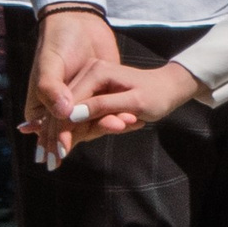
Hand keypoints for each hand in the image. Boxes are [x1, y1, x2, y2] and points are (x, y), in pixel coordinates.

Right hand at [22, 7, 118, 168]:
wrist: (79, 22)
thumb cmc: (57, 41)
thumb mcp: (49, 65)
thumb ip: (52, 90)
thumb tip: (64, 113)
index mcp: (41, 106)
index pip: (53, 129)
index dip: (65, 137)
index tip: (80, 143)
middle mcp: (61, 109)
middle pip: (78, 130)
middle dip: (99, 128)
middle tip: (119, 124)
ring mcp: (81, 105)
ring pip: (96, 124)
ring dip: (112, 122)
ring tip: (131, 118)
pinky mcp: (98, 99)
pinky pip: (108, 115)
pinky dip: (120, 117)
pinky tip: (136, 118)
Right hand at [75, 57, 204, 144]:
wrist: (169, 88)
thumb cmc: (157, 95)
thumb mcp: (134, 102)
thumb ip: (103, 107)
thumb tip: (72, 116)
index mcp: (96, 73)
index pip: (69, 105)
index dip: (62, 130)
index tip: (59, 153)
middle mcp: (89, 74)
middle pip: (67, 110)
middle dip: (68, 134)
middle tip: (70, 153)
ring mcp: (91, 83)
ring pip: (76, 115)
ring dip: (91, 130)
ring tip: (127, 124)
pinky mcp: (95, 93)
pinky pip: (87, 115)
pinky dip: (98, 126)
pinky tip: (126, 123)